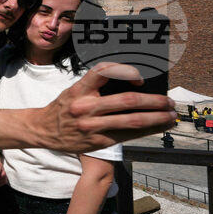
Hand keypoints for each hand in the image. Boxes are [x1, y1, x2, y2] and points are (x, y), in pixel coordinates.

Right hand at [36, 63, 175, 152]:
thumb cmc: (63, 108)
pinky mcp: (97, 141)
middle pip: (127, 101)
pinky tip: (157, 127)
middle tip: (168, 101)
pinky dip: (146, 131)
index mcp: (79, 90)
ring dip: (156, 118)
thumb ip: (97, 87)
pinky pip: (127, 135)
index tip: (141, 78)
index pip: (105, 72)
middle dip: (153, 101)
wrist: (43, 130)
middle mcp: (85, 107)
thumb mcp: (74, 90)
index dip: (127, 72)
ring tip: (170, 116)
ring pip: (132, 121)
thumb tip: (132, 85)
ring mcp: (92, 126)